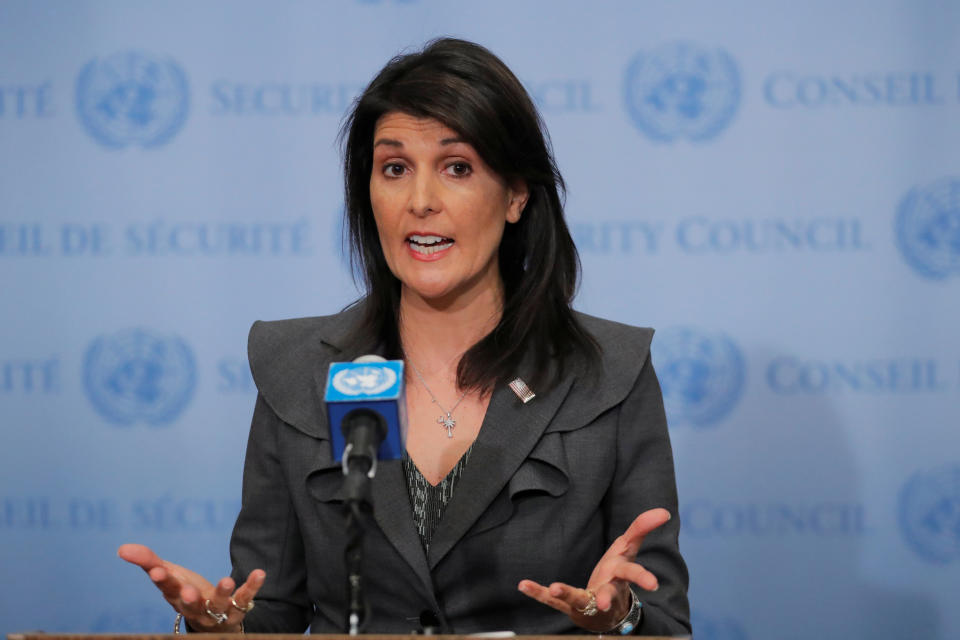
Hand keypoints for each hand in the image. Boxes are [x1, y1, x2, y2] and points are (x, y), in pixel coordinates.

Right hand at [118, 543, 264, 632]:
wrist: (213, 622)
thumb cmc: (186, 593)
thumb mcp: (169, 576)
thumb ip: (148, 561)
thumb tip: (121, 548)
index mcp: (176, 596)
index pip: (167, 589)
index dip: (162, 580)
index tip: (156, 571)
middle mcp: (194, 607)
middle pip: (189, 604)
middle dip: (188, 598)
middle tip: (188, 592)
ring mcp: (216, 611)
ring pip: (218, 605)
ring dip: (221, 593)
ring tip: (226, 580)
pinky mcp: (237, 609)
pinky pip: (245, 599)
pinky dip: (251, 587)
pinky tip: (259, 573)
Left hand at [517, 507, 669, 631]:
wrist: (605, 614)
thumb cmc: (616, 576)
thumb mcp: (628, 549)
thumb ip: (642, 528)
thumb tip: (664, 511)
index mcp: (620, 575)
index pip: (632, 572)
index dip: (642, 576)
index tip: (653, 584)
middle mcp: (605, 590)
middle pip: (608, 592)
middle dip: (606, 597)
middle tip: (602, 603)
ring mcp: (586, 599)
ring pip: (578, 598)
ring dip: (567, 592)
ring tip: (556, 587)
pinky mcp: (568, 604)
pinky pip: (552, 600)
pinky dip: (538, 592)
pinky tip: (523, 585)